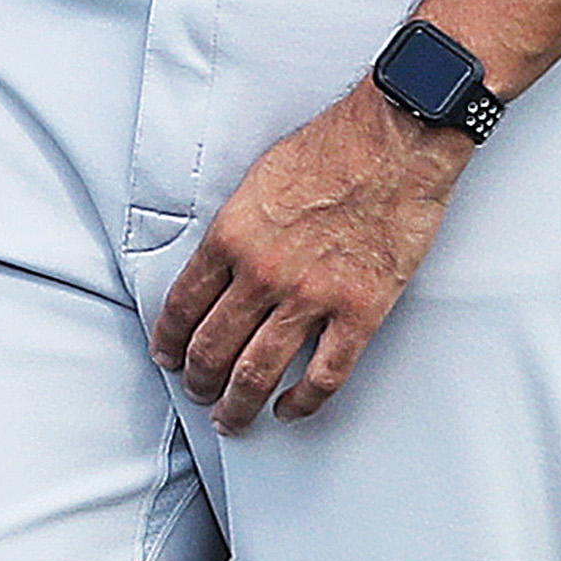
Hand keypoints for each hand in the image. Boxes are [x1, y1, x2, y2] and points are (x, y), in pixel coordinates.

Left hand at [151, 80, 472, 430]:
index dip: (169, 340)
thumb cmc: (330, 150)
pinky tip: (291, 411)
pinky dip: (304, 402)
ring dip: (239, 403)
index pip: (183, 305)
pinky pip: (324, 375)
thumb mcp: (256, 181)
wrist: (394, 143)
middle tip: (196, 393)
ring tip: (232, 418)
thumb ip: (235, 229)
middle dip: (198, 379)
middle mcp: (263, 272)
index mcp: (231, 236)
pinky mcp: (360, 312)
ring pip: (259, 372)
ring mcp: (312, 297)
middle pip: (213, 347)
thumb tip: (219, 267)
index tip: (167, 355)